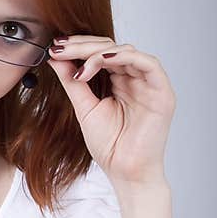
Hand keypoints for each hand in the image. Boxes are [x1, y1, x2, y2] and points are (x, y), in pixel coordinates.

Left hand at [46, 35, 176, 189]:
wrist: (125, 171)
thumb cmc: (110, 146)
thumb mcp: (85, 109)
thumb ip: (73, 83)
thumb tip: (56, 59)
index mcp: (119, 82)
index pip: (100, 54)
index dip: (78, 48)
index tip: (54, 48)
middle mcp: (135, 79)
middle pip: (112, 48)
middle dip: (83, 46)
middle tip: (60, 47)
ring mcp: (150, 84)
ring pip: (127, 51)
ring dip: (99, 51)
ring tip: (76, 60)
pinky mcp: (162, 91)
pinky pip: (148, 63)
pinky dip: (124, 57)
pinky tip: (101, 60)